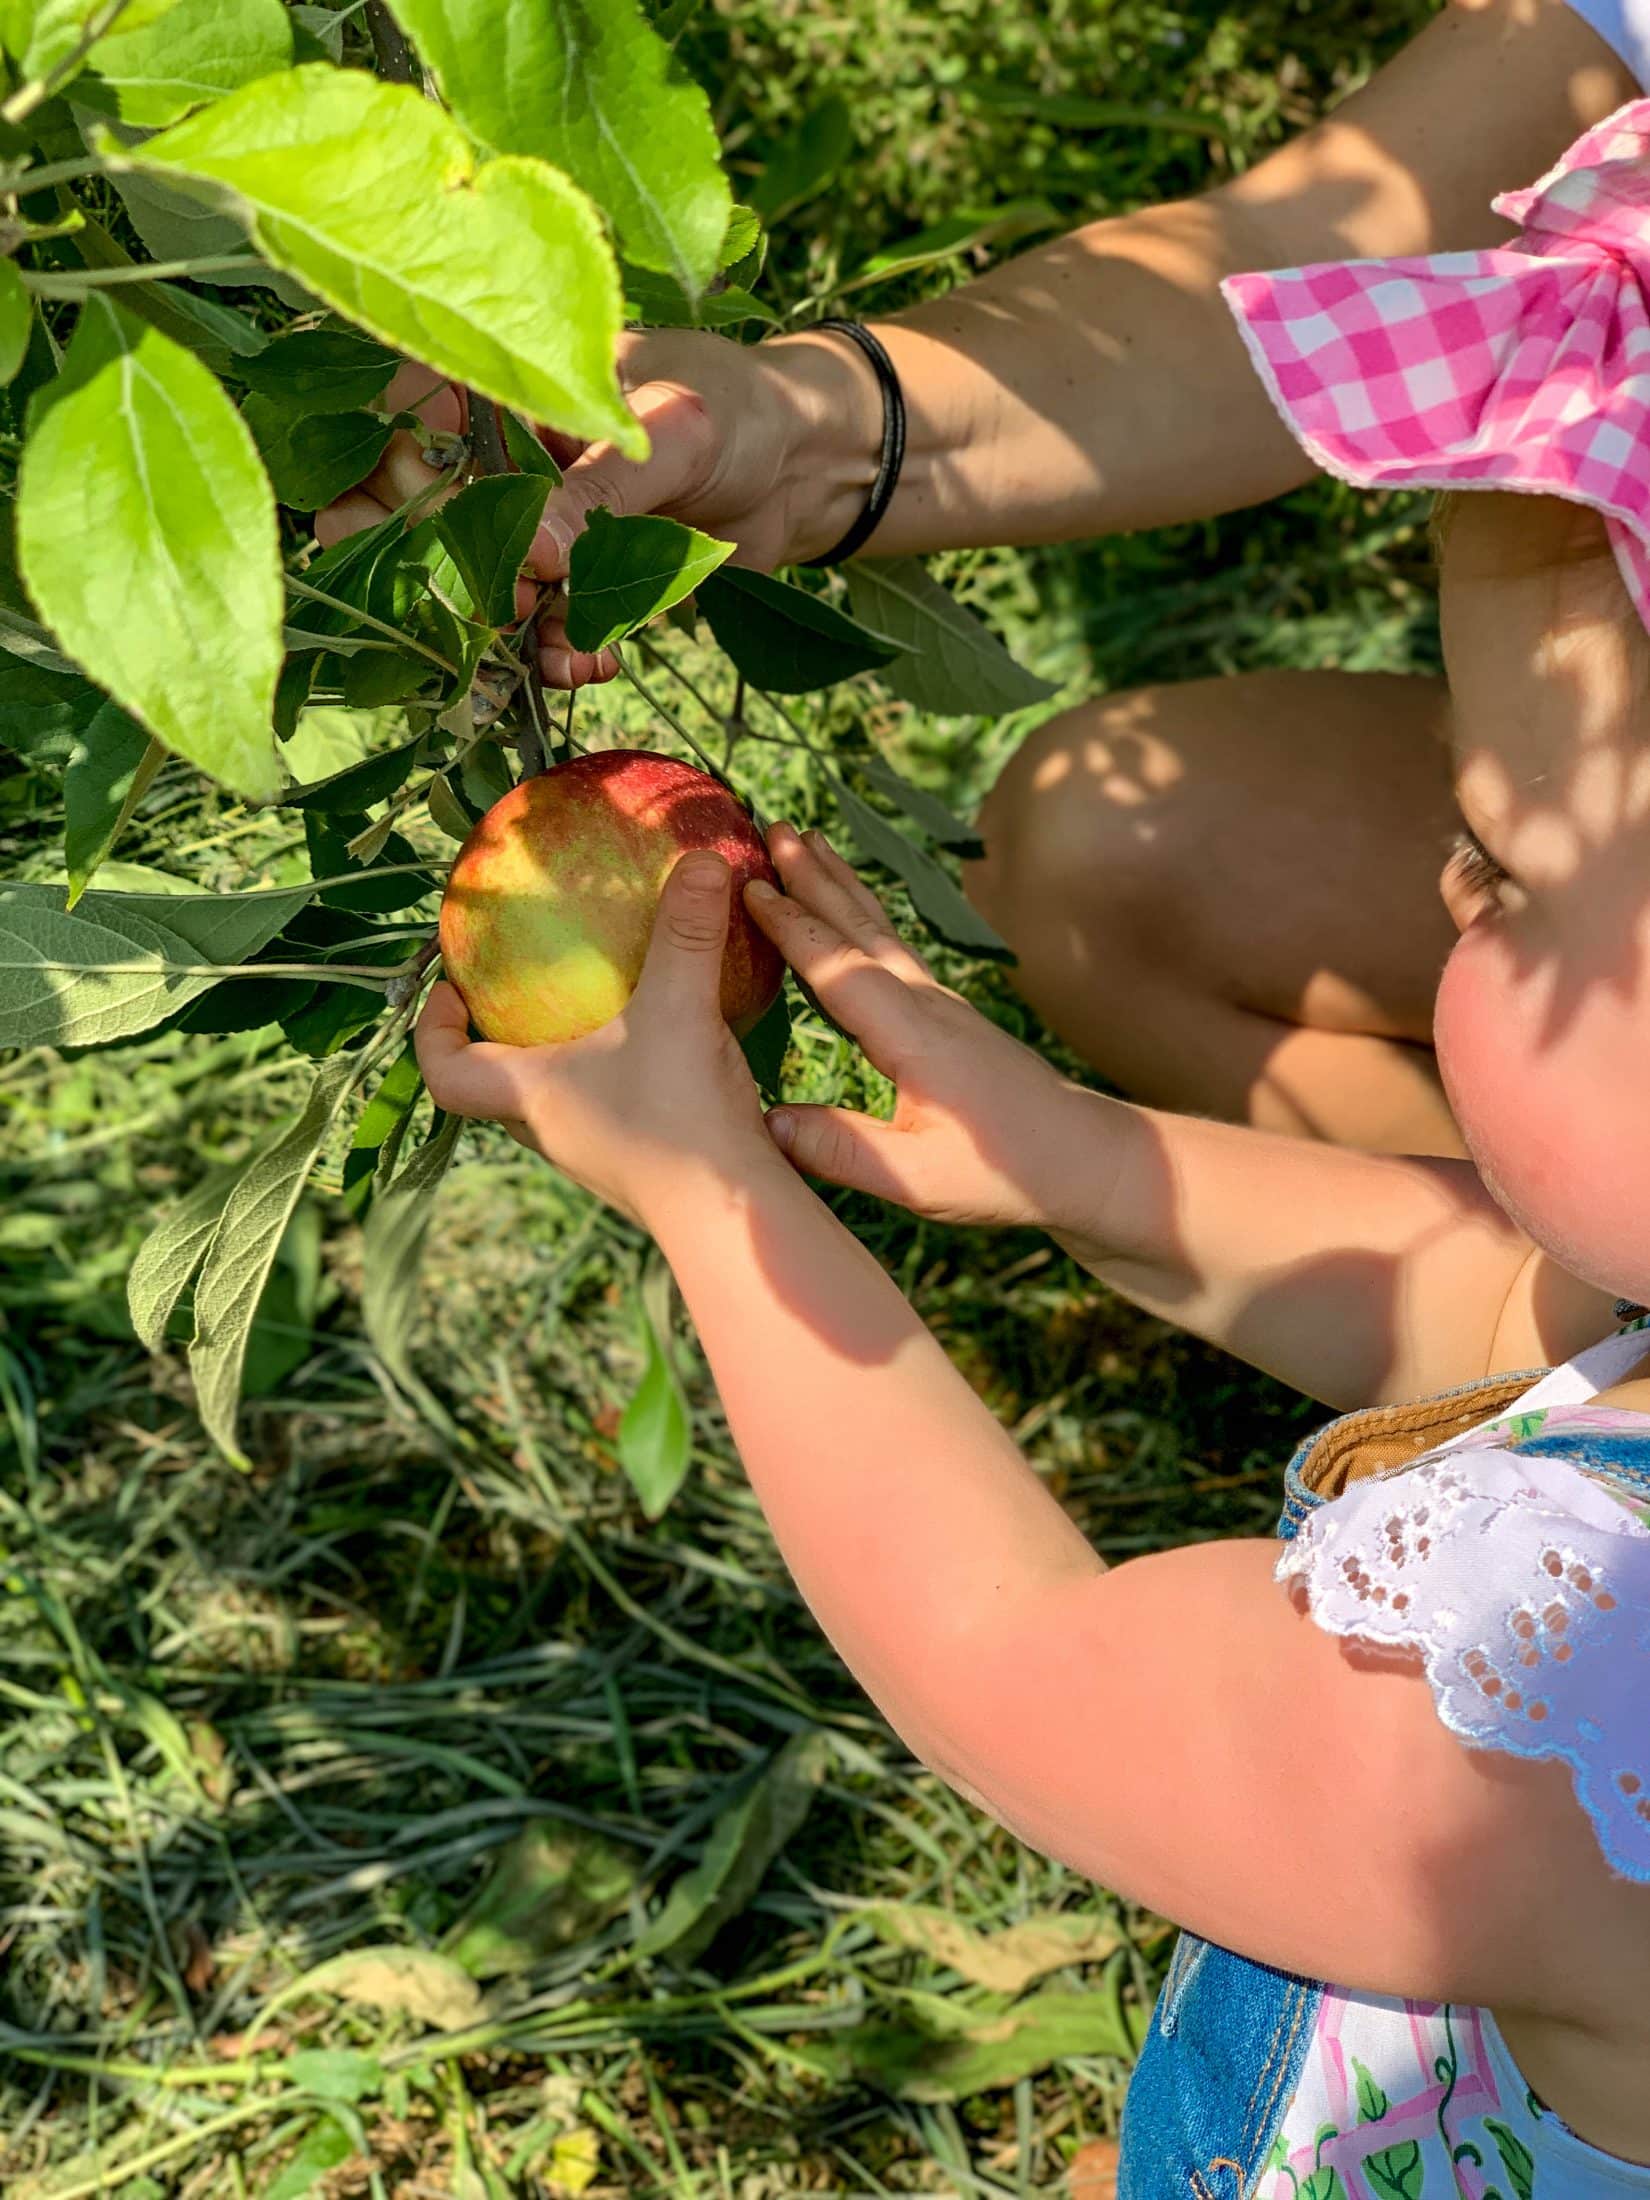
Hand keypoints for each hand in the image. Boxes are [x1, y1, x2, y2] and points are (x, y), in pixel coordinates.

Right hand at [317, 330, 878, 687]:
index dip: (393, 478)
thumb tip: (531, 556)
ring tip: (564, 650)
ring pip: (485, 582)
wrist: (806, 464)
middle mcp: (505, 450)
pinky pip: (543, 622)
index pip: (406, 417)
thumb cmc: (740, 406)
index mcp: (509, 377)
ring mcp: (536, 517)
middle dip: (455, 576)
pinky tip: (593, 661)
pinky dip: (562, 650)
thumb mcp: (672, 430)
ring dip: (513, 628)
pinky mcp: (574, 575)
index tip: (417, 532)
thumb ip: (599, 491)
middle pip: (429, 517)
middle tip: (494, 612)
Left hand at [415, 852, 776, 1224]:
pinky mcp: (642, 1167)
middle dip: (500, 1038)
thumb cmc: (680, 1119)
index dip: (431, 1032)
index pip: (444, 1072)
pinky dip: (621, 1078)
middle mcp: (551, 1131)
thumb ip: (685, 932)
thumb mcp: (679, 1008)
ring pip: (555, 1103)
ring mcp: (596, 1156)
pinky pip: (611, 1113)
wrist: (734, 1218)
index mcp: (530, 1095)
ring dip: (561, 1060)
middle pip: (495, 1086)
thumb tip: (700, 859)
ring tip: (595, 1011)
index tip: (448, 990)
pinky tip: (667, 1047)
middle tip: (522, 989)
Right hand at [746, 826, 1084, 1228]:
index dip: (791, 926)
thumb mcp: (916, 1181)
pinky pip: (895, 951)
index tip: (748, 884)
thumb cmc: (1006, 1173)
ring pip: (881, 931)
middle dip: (814, 876)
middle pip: (860, 927)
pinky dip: (865, 919)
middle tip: (773, 826)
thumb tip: (765, 1120)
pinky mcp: (951, 1017)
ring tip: (812, 841)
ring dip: (841, 885)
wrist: (1085, 1160)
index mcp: (912, 1038)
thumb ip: (840, 1149)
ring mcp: (942, 1005)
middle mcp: (926, 1006)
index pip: (838, 968)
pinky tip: (855, 916)